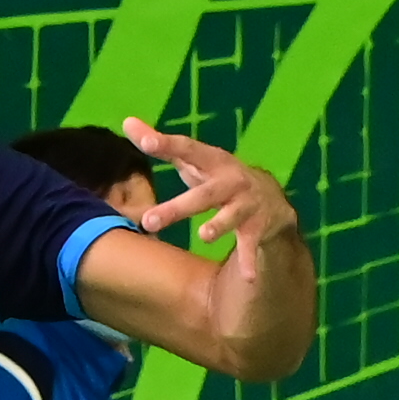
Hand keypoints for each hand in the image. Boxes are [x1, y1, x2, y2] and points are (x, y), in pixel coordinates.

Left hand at [122, 116, 300, 283]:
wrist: (272, 199)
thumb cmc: (217, 177)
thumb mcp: (192, 159)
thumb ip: (160, 143)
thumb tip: (126, 121)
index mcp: (212, 161)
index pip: (186, 149)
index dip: (165, 144)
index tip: (144, 140)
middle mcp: (231, 181)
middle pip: (203, 194)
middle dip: (178, 207)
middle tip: (148, 222)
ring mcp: (246, 204)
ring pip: (231, 216)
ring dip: (220, 225)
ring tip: (204, 236)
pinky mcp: (258, 227)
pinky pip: (252, 246)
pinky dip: (251, 261)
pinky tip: (248, 278)